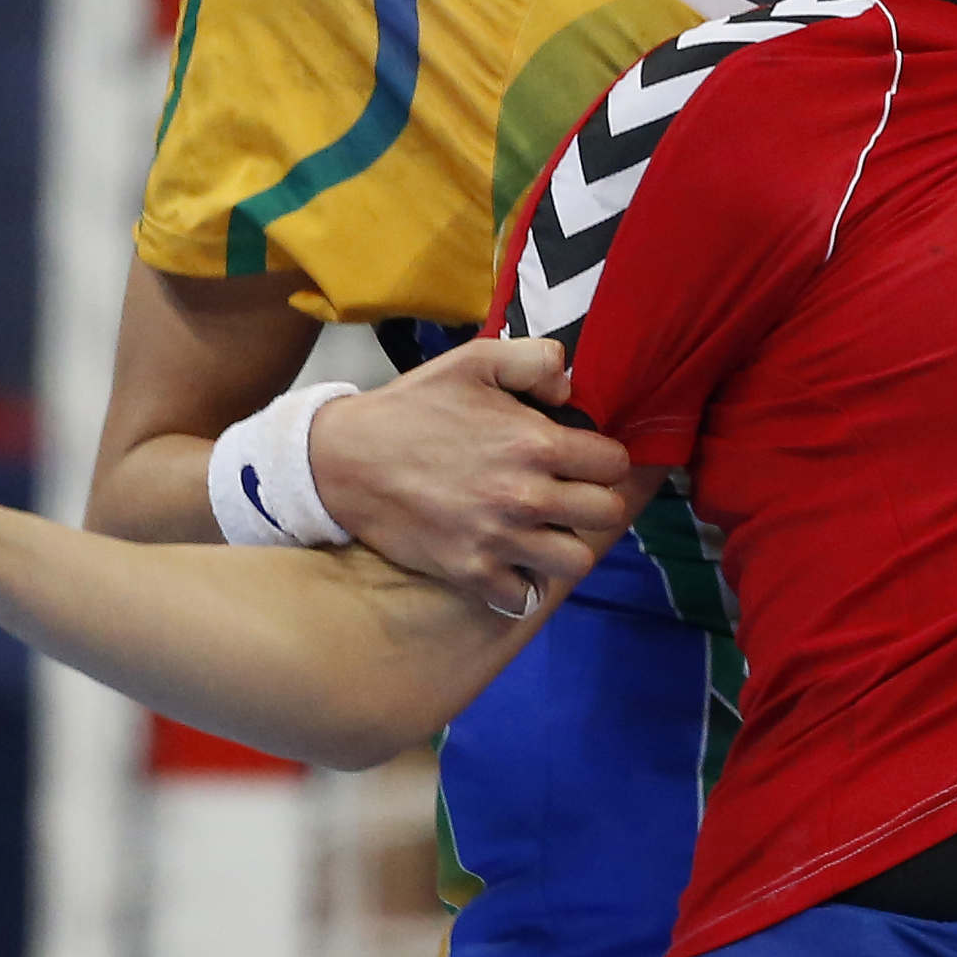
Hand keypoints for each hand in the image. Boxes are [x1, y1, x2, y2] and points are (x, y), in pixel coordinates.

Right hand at [305, 335, 637, 610]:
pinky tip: (511, 560)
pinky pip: (525, 596)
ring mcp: (497, 538)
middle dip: (595, 501)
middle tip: (568, 494)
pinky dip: (523, 583)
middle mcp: (524, 495)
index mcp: (534, 442)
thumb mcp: (473, 361)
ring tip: (544, 529)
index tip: (582, 459)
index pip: (613, 463)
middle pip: (607, 514)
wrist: (343, 459)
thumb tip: (570, 388)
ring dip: (565, 546)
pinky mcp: (469, 571)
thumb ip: (534, 360)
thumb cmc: (413, 408)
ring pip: (576, 561)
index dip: (602, 458)